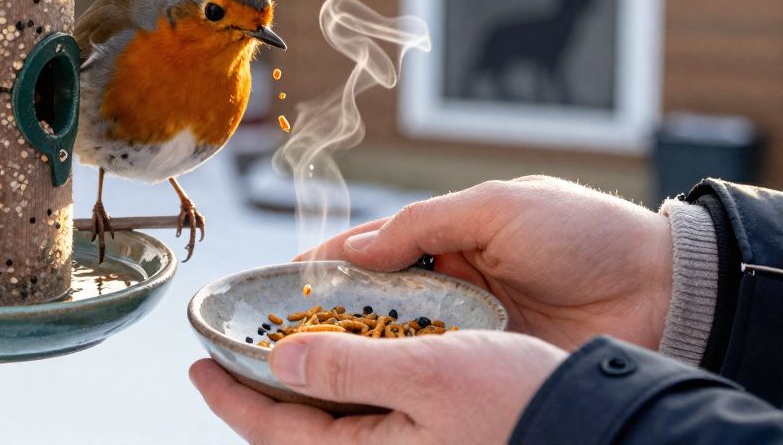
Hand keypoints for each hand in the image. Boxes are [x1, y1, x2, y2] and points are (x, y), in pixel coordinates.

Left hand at [190, 329, 565, 443]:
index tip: (196, 368)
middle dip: (257, 400)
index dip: (230, 399)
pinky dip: (342, 394)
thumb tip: (281, 363)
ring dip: (299, 395)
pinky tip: (342, 367)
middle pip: (298, 435)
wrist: (598, 428)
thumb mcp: (427, 373)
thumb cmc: (520, 404)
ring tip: (275, 359)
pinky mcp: (434, 440)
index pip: (276, 432)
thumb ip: (348, 369)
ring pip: (332, 429)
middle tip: (225, 363)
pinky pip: (367, 423)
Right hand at [299, 176, 672, 350]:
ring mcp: (470, 326)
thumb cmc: (585, 232)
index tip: (283, 283)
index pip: (372, 249)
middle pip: (374, 300)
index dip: (325, 264)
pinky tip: (369, 382)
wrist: (662, 288)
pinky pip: (437, 369)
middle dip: (329, 315)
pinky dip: (403, 374)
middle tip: (284, 333)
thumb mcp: (498, 207)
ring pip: (398, 339)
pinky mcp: (492, 364)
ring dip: (358, 348)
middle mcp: (452, 282)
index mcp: (450, 235)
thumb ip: (425, 222)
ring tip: (312, 362)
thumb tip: (359, 246)